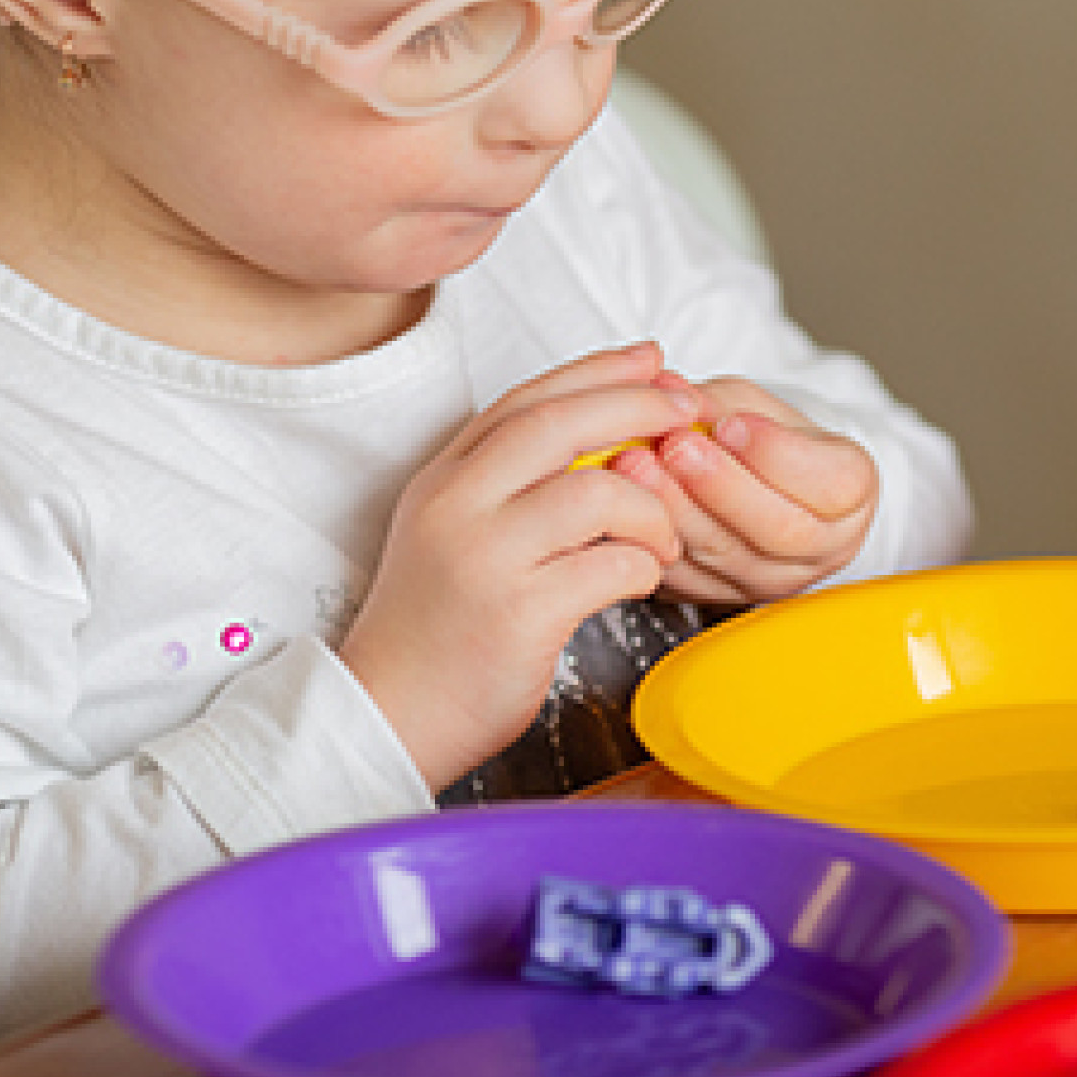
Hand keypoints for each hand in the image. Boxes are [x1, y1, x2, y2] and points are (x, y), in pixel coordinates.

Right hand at [338, 342, 703, 791]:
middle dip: (637, 405)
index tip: (651, 359)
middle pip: (560, 423)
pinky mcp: (517, 615)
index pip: (527, 397)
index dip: (597, 369)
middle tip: (689, 409)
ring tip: (662, 539)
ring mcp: (485, 558)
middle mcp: (457, 505)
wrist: (387, 717)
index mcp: (444, 477)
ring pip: (597, 492)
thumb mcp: (456, 531)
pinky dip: (643, 567)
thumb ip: (510, 482)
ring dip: (652, 508)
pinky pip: (610, 566)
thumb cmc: (440, 626)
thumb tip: (605, 435)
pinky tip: (642, 579)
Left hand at [609, 374, 878, 603]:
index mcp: (851, 491)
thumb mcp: (752, 403)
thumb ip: (717, 401)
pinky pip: (688, 580)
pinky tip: (629, 507)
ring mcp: (774, 580)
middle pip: (777, 529)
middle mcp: (823, 546)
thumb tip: (670, 391)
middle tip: (675, 445)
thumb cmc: (764, 436)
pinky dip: (654, 542)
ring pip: (726, 557)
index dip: (776, 455)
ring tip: (638, 467)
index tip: (730, 424)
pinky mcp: (725, 598)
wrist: (758, 483)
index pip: (830, 484)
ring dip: (676, 512)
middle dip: (720, 486)